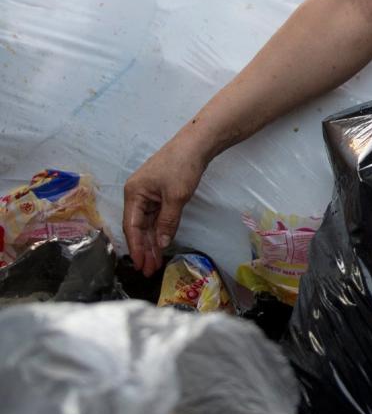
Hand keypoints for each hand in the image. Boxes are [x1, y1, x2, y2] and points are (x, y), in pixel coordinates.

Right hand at [122, 143, 207, 276]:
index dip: (137, 247)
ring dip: (152, 241)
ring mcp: (148, 193)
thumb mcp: (176, 197)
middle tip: (150, 269)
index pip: (132, 226)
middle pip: (138, 227)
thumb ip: (167, 221)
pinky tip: (162, 243)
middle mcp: (137, 194)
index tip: (141, 265)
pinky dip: (159, 229)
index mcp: (133, 193)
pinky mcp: (160, 192)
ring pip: (148, 223)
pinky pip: (156, 215)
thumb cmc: (182, 166)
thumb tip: (162, 243)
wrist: (197, 143)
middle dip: (144, 248)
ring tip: (156, 261)